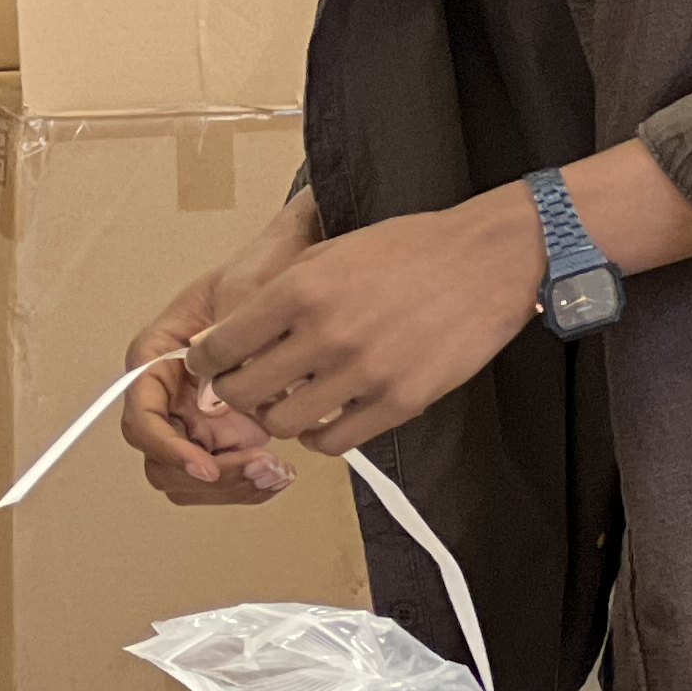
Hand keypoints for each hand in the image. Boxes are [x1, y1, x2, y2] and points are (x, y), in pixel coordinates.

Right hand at [119, 192, 319, 503]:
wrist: (298, 268)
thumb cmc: (261, 272)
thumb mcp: (244, 293)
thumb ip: (229, 340)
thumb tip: (217, 396)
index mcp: (155, 357)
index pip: (141, 417)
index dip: (167, 447)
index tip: (205, 464)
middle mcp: (170, 394)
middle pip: (161, 459)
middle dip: (205, 476)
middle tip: (256, 469)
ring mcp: (197, 417)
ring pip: (190, 477)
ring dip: (229, 486)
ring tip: (276, 472)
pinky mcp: (228, 433)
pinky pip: (225, 475)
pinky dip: (249, 484)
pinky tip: (280, 472)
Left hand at [194, 190, 541, 457]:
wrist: (486, 260)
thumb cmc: (409, 249)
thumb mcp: (328, 252)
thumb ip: (276, 295)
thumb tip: (226, 333)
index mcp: (300, 289)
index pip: (219, 345)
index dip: (205, 361)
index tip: (207, 364)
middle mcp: (327, 334)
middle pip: (242, 393)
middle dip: (233, 393)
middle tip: (245, 387)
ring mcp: (365, 373)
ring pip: (283, 424)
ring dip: (278, 417)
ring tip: (290, 400)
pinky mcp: (400, 403)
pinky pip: (334, 442)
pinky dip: (321, 435)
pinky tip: (327, 416)